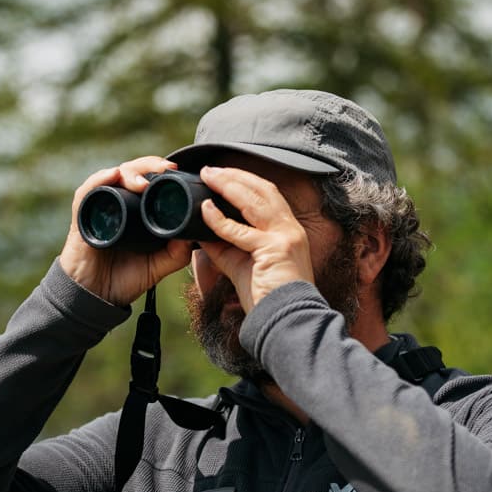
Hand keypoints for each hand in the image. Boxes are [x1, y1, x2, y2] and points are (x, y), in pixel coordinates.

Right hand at [59, 157, 191, 306]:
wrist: (96, 298)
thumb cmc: (123, 280)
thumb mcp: (157, 266)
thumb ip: (176, 254)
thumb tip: (194, 236)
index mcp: (135, 210)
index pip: (147, 179)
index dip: (160, 171)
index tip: (178, 171)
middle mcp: (117, 204)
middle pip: (132, 172)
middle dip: (149, 166)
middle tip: (166, 170)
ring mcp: (99, 208)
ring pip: (112, 177)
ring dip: (129, 173)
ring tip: (144, 181)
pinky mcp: (82, 218)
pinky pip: (87, 192)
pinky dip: (99, 180)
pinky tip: (113, 176)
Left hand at [196, 165, 314, 311]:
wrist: (285, 321)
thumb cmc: (266, 297)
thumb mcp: (243, 265)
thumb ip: (225, 246)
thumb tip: (200, 231)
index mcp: (288, 231)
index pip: (269, 195)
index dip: (246, 181)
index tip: (223, 175)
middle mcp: (290, 229)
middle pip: (264, 190)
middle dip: (235, 176)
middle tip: (209, 170)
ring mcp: (285, 238)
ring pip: (254, 201)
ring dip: (228, 185)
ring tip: (207, 177)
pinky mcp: (274, 250)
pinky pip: (241, 231)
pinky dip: (219, 219)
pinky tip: (205, 210)